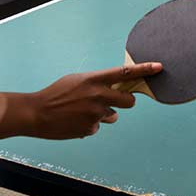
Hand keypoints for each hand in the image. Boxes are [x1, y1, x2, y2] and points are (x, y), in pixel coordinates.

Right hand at [27, 63, 162, 138]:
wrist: (36, 113)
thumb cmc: (56, 93)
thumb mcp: (78, 80)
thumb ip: (97, 82)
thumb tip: (114, 87)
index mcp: (94, 79)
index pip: (125, 73)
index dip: (144, 70)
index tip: (158, 67)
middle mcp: (98, 95)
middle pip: (128, 101)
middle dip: (125, 102)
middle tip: (115, 101)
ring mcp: (95, 113)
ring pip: (112, 115)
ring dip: (104, 114)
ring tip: (82, 111)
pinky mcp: (90, 128)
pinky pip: (97, 127)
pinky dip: (89, 125)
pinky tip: (75, 121)